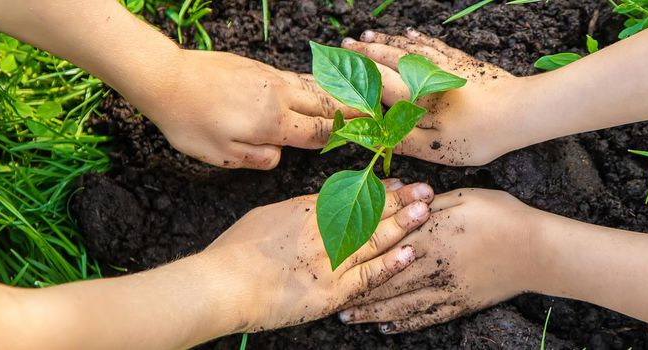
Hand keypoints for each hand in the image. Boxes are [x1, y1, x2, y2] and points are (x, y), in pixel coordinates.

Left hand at [130, 49, 353, 169]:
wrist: (167, 79)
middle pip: (326, 105)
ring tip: (362, 98)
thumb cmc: (190, 123)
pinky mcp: (259, 67)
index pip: (320, 132)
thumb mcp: (222, 156)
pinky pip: (297, 76)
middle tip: (379, 115)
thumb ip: (259, 158)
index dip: (346, 137)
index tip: (369, 138)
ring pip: (314, 86)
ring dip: (340, 94)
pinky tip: (322, 86)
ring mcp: (271, 78)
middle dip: (355, 111)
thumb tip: (279, 154)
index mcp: (274, 123)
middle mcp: (279, 96)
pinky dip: (317, 83)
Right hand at [200, 180, 434, 331]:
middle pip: (369, 212)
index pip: (351, 196)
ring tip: (425, 212)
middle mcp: (323, 232)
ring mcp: (330, 262)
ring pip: (375, 240)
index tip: (397, 184)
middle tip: (425, 190)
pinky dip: (390, 265)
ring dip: (403, 225)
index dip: (377, 190)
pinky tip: (409, 253)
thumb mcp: (266, 217)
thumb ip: (297, 211)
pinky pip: (367, 277)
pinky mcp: (331, 292)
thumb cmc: (234, 251)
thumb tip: (316, 206)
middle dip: (400, 201)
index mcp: (306, 211)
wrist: (222, 285)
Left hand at [337, 189, 542, 333]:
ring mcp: (446, 288)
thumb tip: (403, 202)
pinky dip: (404, 324)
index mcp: (430, 235)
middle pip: (386, 281)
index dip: (358, 257)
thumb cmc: (501, 215)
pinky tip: (387, 328)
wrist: (537, 250)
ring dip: (372, 313)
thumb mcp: (462, 198)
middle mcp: (432, 265)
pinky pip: (426, 317)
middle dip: (356, 292)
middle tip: (331, 300)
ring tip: (349, 318)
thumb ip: (429, 204)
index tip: (334, 262)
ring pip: (401, 304)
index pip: (385, 247)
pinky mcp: (460, 303)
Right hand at [341, 29, 523, 165]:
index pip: (376, 79)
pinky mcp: (461, 62)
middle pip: (388, 57)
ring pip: (407, 47)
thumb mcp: (435, 148)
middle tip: (346, 45)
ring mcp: (443, 64)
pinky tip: (408, 33)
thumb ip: (401, 139)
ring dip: (385, 41)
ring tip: (367, 35)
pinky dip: (416, 38)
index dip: (355, 72)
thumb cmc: (477, 134)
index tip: (337, 63)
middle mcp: (423, 75)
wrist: (520, 111)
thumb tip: (371, 135)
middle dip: (365, 51)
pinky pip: (431, 44)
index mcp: (413, 97)